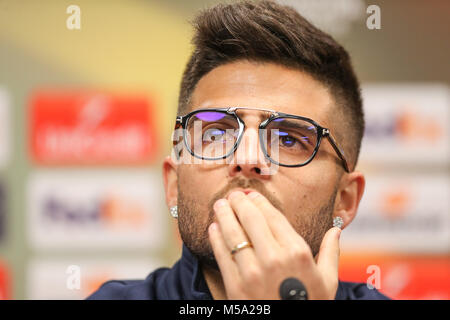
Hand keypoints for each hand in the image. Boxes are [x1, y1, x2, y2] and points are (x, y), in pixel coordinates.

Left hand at [208, 191, 340, 299]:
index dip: (258, 201)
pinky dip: (216, 238)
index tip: (251, 194)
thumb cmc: (311, 306)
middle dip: (238, 203)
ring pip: (233, 233)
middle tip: (232, 194)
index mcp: (298, 252)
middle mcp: (274, 258)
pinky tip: (213, 228)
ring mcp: (253, 272)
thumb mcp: (328, 281)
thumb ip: (331, 253)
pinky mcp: (235, 286)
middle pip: (250, 219)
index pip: (272, 216)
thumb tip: (336, 230)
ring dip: (223, 215)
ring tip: (219, 205)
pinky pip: (222, 255)